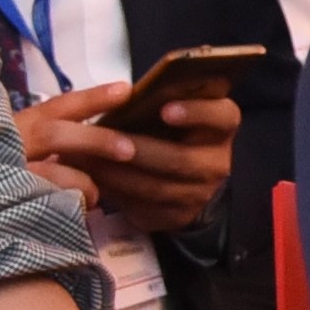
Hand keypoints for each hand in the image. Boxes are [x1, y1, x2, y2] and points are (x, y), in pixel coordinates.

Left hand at [20, 83, 236, 236]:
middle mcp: (217, 162)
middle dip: (140, 149)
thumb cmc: (170, 131)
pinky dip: (115, 193)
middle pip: (181, 158)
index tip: (166, 109)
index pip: (223, 117)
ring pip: (157, 187)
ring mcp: (200, 194)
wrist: (185, 177)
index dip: (197, 112)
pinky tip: (92, 180)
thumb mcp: (173, 110)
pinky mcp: (178, 216)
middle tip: (106, 139)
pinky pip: (144, 207)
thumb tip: (122, 92)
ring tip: (87, 159)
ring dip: (118, 173)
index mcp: (221, 127)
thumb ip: (158, 100)